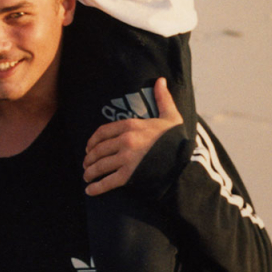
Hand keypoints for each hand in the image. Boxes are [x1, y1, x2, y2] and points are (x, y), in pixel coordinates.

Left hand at [82, 78, 182, 194]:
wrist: (185, 160)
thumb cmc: (176, 138)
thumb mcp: (170, 115)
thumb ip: (162, 98)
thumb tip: (160, 80)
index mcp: (131, 125)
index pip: (103, 132)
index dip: (92, 141)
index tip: (88, 147)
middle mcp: (125, 141)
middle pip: (99, 150)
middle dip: (89, 158)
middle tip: (86, 164)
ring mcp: (126, 158)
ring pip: (100, 165)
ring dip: (90, 172)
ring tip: (87, 176)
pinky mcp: (130, 175)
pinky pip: (109, 182)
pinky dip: (97, 187)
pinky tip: (90, 191)